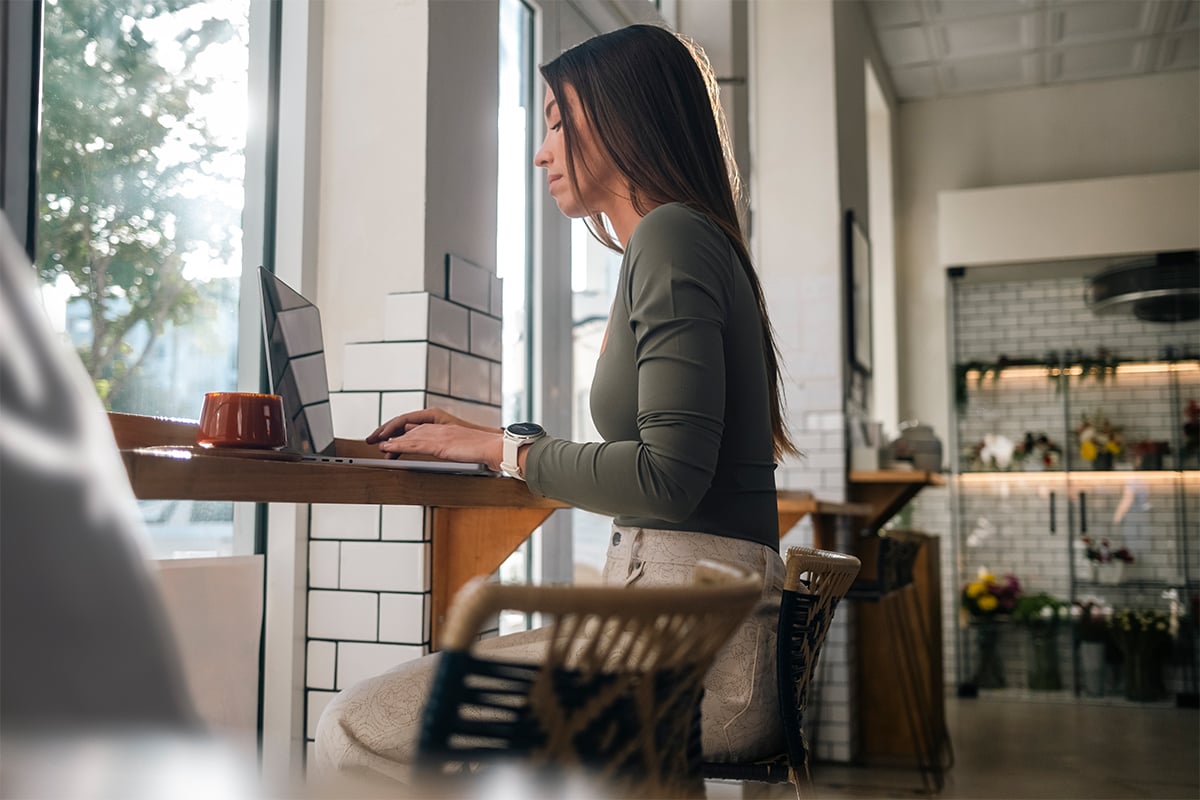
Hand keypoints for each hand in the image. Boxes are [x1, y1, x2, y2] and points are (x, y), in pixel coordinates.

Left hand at [367, 408, 499, 443]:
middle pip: (410, 428)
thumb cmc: (487, 450)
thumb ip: (453, 445)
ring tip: (377, 444)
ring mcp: (440, 434)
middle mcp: (441, 426)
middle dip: (391, 433)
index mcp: (447, 426)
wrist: (497, 448)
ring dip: (391, 440)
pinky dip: (398, 446)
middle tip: (374, 439)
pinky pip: (414, 444)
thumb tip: (448, 450)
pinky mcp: (440, 444)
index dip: (401, 430)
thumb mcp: (467, 446)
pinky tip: (388, 448)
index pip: (418, 425)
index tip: (390, 437)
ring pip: (409, 435)